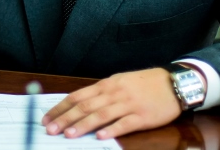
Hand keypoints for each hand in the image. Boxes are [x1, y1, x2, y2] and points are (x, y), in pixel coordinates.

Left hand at [42, 68, 182, 138]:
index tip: (47, 118)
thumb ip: (101, 93)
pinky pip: (124, 123)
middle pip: (85, 106)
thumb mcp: (119, 82)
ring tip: (69, 135)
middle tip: (51, 129)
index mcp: (106, 85)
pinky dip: (111, 130)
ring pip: (101, 115)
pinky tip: (101, 137)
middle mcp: (114, 93)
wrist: (172, 83)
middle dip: (66, 118)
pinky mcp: (142, 116)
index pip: (77, 96)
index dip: (61, 108)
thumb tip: (80, 104)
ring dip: (83, 125)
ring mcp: (128, 104)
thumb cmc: (144, 84)